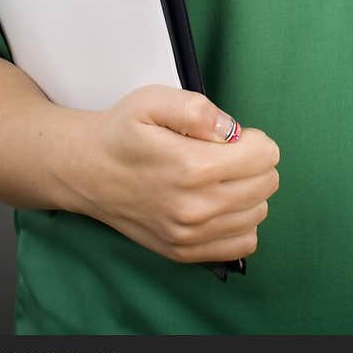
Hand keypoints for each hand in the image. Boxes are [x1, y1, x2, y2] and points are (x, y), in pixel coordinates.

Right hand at [53, 84, 279, 263]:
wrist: (86, 171)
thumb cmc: (122, 132)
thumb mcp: (152, 100)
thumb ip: (198, 109)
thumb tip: (232, 130)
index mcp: (192, 167)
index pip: (265, 156)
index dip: (254, 139)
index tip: (231, 136)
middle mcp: (195, 208)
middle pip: (266, 184)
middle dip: (254, 162)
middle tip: (225, 153)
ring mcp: (190, 236)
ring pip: (258, 213)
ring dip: (249, 191)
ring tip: (219, 177)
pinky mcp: (185, 252)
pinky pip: (242, 243)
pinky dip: (241, 221)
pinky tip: (218, 202)